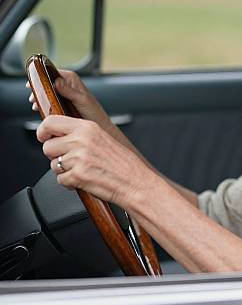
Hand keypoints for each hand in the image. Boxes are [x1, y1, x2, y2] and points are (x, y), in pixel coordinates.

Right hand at [27, 69, 110, 129]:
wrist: (99, 126)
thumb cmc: (94, 113)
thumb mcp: (81, 100)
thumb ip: (70, 91)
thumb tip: (58, 82)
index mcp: (73, 80)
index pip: (53, 72)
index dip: (41, 75)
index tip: (32, 82)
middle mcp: (68, 86)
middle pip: (48, 83)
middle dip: (39, 89)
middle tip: (33, 97)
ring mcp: (65, 95)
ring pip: (48, 93)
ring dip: (41, 98)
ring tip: (36, 105)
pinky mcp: (64, 105)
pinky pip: (51, 102)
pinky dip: (44, 105)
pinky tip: (41, 110)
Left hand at [37, 115, 155, 206]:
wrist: (135, 180)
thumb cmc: (122, 162)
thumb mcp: (101, 138)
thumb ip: (79, 134)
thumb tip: (56, 135)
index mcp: (88, 127)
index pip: (51, 121)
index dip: (43, 131)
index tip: (44, 136)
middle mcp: (82, 140)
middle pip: (47, 146)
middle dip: (54, 155)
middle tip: (68, 158)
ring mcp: (79, 158)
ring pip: (52, 165)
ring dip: (63, 170)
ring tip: (82, 170)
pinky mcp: (78, 175)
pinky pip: (60, 180)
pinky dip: (69, 183)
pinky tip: (84, 179)